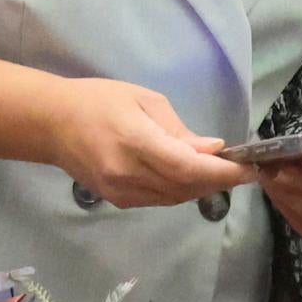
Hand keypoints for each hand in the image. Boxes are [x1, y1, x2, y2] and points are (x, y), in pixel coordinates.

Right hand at [48, 78, 240, 208]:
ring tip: (220, 172)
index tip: (249, 168)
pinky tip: (191, 177)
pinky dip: (181, 190)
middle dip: (219, 180)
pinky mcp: (119, 201)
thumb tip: (212, 149)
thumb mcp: (143, 101)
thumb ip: (178, 129)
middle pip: (186, 187)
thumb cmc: (98, 101)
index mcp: (135, 141)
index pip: (187, 166)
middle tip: (243, 169)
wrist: (52, 124)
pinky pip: (160, 200)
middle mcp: (129, 174)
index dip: (222, 172)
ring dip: (203, 187)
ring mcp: (122, 192)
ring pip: (176, 198)